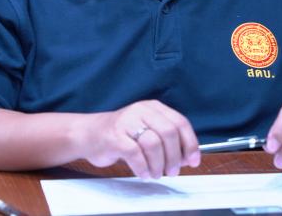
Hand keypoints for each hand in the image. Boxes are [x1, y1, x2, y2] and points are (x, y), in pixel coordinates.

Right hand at [79, 100, 200, 178]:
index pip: (180, 122)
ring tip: (156, 173)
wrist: (88, 134)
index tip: (193, 160)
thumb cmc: (121, 135)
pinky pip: (135, 154)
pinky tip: (143, 172)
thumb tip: (186, 158)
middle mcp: (141, 110)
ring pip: (153, 144)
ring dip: (159, 165)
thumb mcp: (147, 131)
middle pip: (169, 132)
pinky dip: (143, 168)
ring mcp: (126, 122)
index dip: (190, 143)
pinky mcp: (114, 136)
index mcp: (153, 107)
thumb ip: (166, 141)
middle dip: (174, 157)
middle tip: (173, 171)